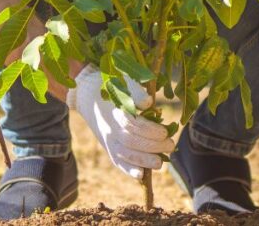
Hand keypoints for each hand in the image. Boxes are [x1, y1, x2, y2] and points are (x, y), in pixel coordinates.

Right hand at [65, 65, 173, 179]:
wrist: (88, 95)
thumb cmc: (113, 86)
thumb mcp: (124, 83)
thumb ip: (135, 92)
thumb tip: (148, 102)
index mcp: (114, 110)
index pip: (132, 124)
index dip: (150, 129)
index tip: (164, 131)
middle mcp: (109, 127)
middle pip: (130, 142)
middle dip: (152, 146)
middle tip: (170, 145)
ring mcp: (107, 139)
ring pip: (124, 154)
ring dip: (143, 160)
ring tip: (160, 162)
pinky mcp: (108, 147)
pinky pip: (116, 162)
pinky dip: (128, 170)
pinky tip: (141, 175)